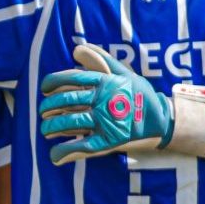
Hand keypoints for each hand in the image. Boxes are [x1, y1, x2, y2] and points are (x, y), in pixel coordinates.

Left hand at [38, 45, 175, 164]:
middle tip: (42, 112)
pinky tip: (54, 155)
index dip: (54, 81)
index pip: (73, 78)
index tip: (44, 88)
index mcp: (106, 82)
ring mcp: (107, 120)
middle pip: (68, 100)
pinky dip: (66, 151)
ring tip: (45, 130)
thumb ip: (100, 59)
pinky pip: (84, 146)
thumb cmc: (140, 94)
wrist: (162, 119)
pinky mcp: (111, 140)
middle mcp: (104, 99)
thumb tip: (77, 49)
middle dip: (49, 107)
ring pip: (71, 122)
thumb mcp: (123, 73)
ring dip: (53, 127)